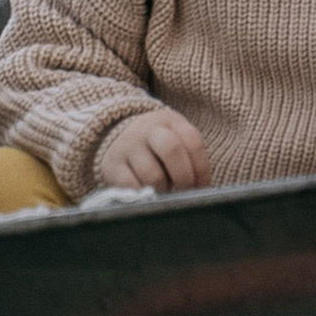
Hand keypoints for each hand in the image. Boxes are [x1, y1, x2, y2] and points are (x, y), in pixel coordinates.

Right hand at [95, 105, 209, 191]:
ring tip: (166, 191)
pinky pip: (133, 186)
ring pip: (153, 175)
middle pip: (172, 150)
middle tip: (186, 191)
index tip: (203, 186)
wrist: (118, 140)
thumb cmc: (158, 147)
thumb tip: (203, 190)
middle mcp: (148, 129)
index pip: (193, 141)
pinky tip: (149, 194)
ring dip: (165, 190)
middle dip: (184, 177)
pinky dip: (145, 194)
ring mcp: (128, 145)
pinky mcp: (113, 165)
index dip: (202, 168)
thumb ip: (189, 158)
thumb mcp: (175, 140)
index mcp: (170, 121)